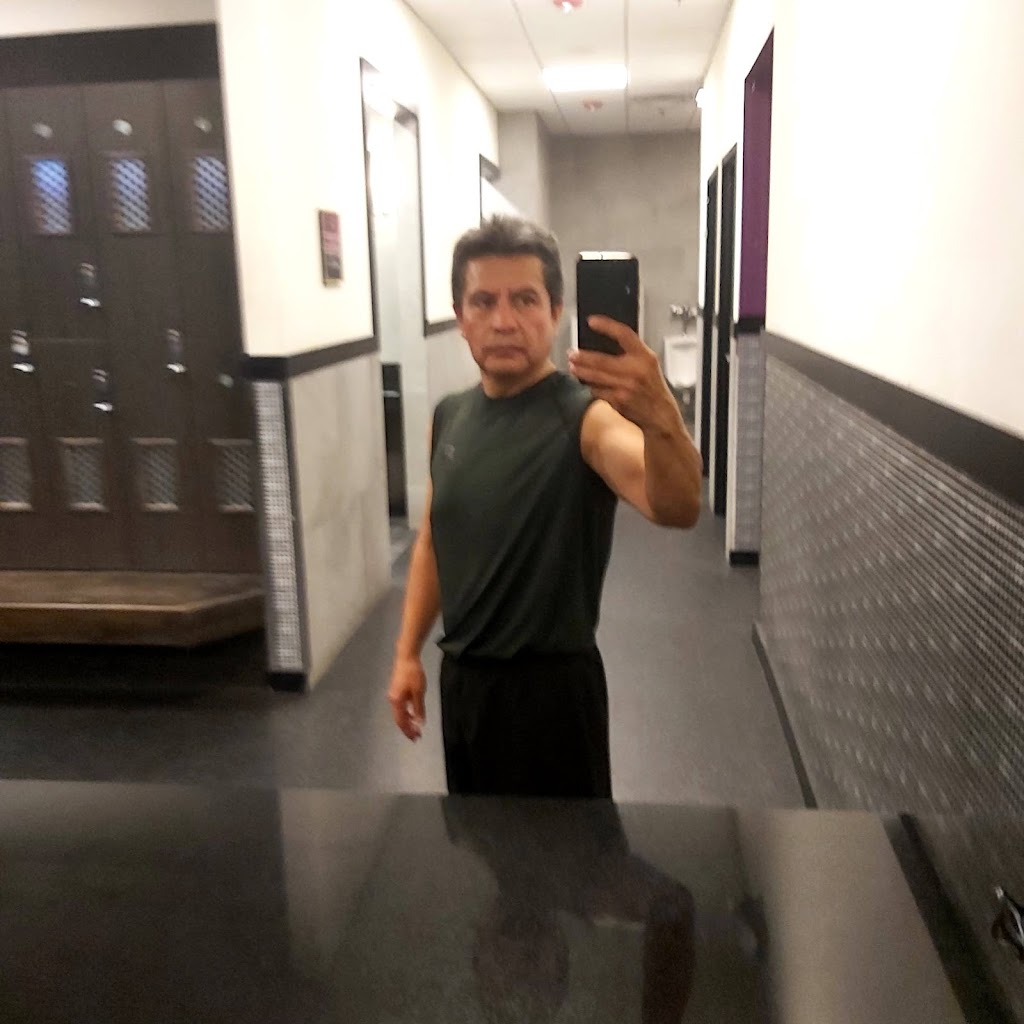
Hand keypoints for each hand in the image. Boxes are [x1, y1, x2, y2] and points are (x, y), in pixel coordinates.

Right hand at [387, 655, 426, 740]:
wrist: (406, 656)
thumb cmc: (413, 673)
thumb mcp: (419, 692)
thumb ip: (418, 708)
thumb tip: (419, 722)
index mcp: (396, 701)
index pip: (401, 721)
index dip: (408, 731)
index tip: (416, 738)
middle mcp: (392, 700)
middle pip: (399, 719)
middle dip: (407, 728)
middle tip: (417, 736)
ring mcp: (393, 695)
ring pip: (399, 713)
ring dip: (408, 721)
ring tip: (416, 727)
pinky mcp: (396, 690)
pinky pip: (401, 706)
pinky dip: (407, 712)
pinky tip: (414, 713)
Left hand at [569, 316, 677, 431]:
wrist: (661, 414)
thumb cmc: (653, 387)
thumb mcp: (649, 364)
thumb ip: (632, 352)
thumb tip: (606, 342)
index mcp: (645, 357)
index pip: (624, 334)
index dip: (607, 326)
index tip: (592, 321)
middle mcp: (635, 371)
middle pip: (602, 360)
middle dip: (583, 357)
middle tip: (572, 353)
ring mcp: (626, 387)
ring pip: (596, 377)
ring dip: (581, 371)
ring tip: (573, 367)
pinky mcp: (618, 401)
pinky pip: (597, 391)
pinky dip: (590, 386)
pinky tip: (585, 383)